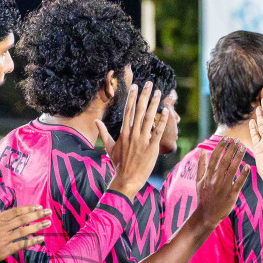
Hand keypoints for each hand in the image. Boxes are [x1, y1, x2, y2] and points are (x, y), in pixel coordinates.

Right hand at [0, 190, 49, 262]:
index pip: (16, 212)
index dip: (29, 209)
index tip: (39, 207)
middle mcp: (1, 228)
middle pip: (23, 220)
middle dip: (37, 215)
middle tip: (49, 212)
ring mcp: (4, 240)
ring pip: (24, 231)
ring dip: (38, 226)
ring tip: (48, 223)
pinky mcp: (4, 251)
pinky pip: (21, 245)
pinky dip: (32, 241)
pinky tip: (40, 239)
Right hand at [99, 81, 166, 196]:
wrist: (126, 179)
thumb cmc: (118, 164)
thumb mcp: (109, 147)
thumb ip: (103, 132)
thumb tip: (95, 121)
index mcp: (123, 132)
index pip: (128, 110)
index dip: (132, 97)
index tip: (135, 86)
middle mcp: (132, 134)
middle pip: (139, 110)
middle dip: (144, 95)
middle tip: (149, 83)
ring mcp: (142, 140)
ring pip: (149, 118)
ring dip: (154, 104)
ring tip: (158, 92)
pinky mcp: (151, 148)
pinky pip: (158, 131)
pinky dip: (162, 120)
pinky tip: (166, 111)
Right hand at [193, 137, 248, 228]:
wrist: (206, 215)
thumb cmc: (203, 197)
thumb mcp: (198, 181)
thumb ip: (201, 165)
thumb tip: (202, 151)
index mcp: (208, 175)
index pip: (215, 157)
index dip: (221, 146)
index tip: (227, 138)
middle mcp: (215, 179)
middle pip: (224, 161)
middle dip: (231, 149)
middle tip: (238, 140)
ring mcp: (223, 187)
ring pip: (232, 169)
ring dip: (238, 157)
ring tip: (243, 148)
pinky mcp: (231, 195)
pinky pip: (238, 183)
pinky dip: (243, 175)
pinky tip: (248, 166)